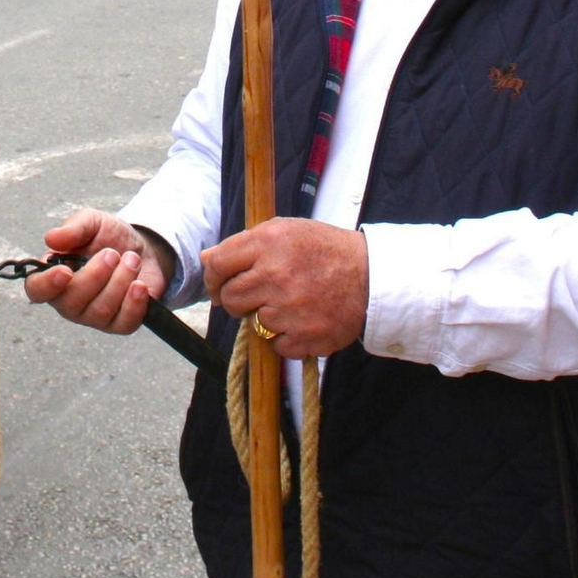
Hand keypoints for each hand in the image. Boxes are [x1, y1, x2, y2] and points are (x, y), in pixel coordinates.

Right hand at [25, 209, 170, 335]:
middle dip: (96, 275)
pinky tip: (139, 285)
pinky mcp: (119, 324)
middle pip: (71, 302)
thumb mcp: (92, 223)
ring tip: (132, 259)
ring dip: (120, 281)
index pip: (37, 290)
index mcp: (54, 276)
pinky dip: (134, 303)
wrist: (142, 249)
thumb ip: (73, 228)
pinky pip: (123, 323)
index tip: (65, 271)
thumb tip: (51, 238)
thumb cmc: (108, 238)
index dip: (47, 285)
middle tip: (112, 253)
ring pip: (100, 311)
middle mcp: (69, 301)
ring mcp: (93, 316)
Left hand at [202, 219, 368, 360]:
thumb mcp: (285, 232)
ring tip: (291, 303)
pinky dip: (287, 338)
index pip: (218, 265)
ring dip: (266, 318)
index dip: (213, 279)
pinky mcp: (304, 337)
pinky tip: (304, 320)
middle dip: (239, 300)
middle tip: (260, 296)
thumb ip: (244, 244)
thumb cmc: (324, 250)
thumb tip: (206, 259)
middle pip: (231, 299)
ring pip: (253, 324)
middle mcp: (275, 275)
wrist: (372, 276)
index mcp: (268, 243)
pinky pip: (276, 346)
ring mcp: (289, 309)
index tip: (220, 286)